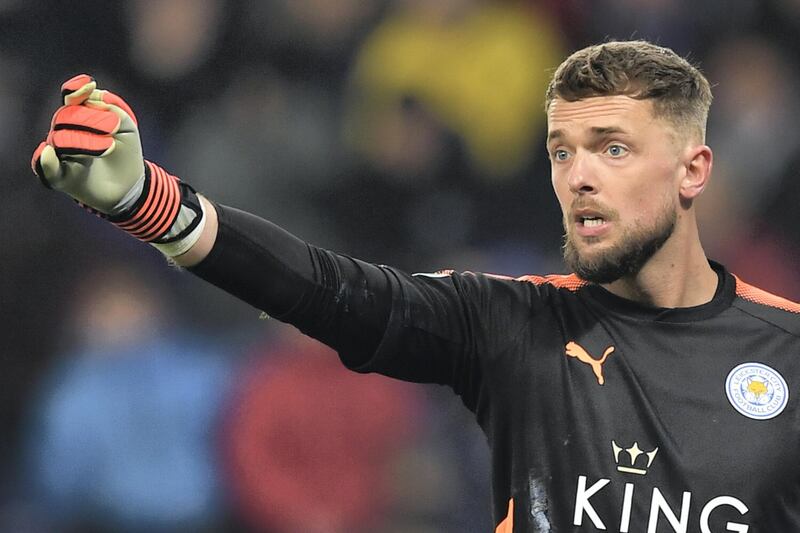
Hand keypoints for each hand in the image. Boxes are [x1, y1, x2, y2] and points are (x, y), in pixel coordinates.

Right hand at [31, 75, 193, 247]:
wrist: (129, 185)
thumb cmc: (125, 153)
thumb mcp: (127, 128)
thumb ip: (114, 109)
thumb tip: (93, 96)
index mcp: (78, 118)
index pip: (71, 99)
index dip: (76, 90)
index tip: (89, 85)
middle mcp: (63, 132)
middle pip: (65, 117)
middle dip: (90, 120)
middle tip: (112, 132)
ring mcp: (59, 155)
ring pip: (59, 139)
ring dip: (85, 141)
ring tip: (108, 147)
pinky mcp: (60, 177)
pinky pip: (45, 168)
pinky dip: (44, 161)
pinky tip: (48, 152)